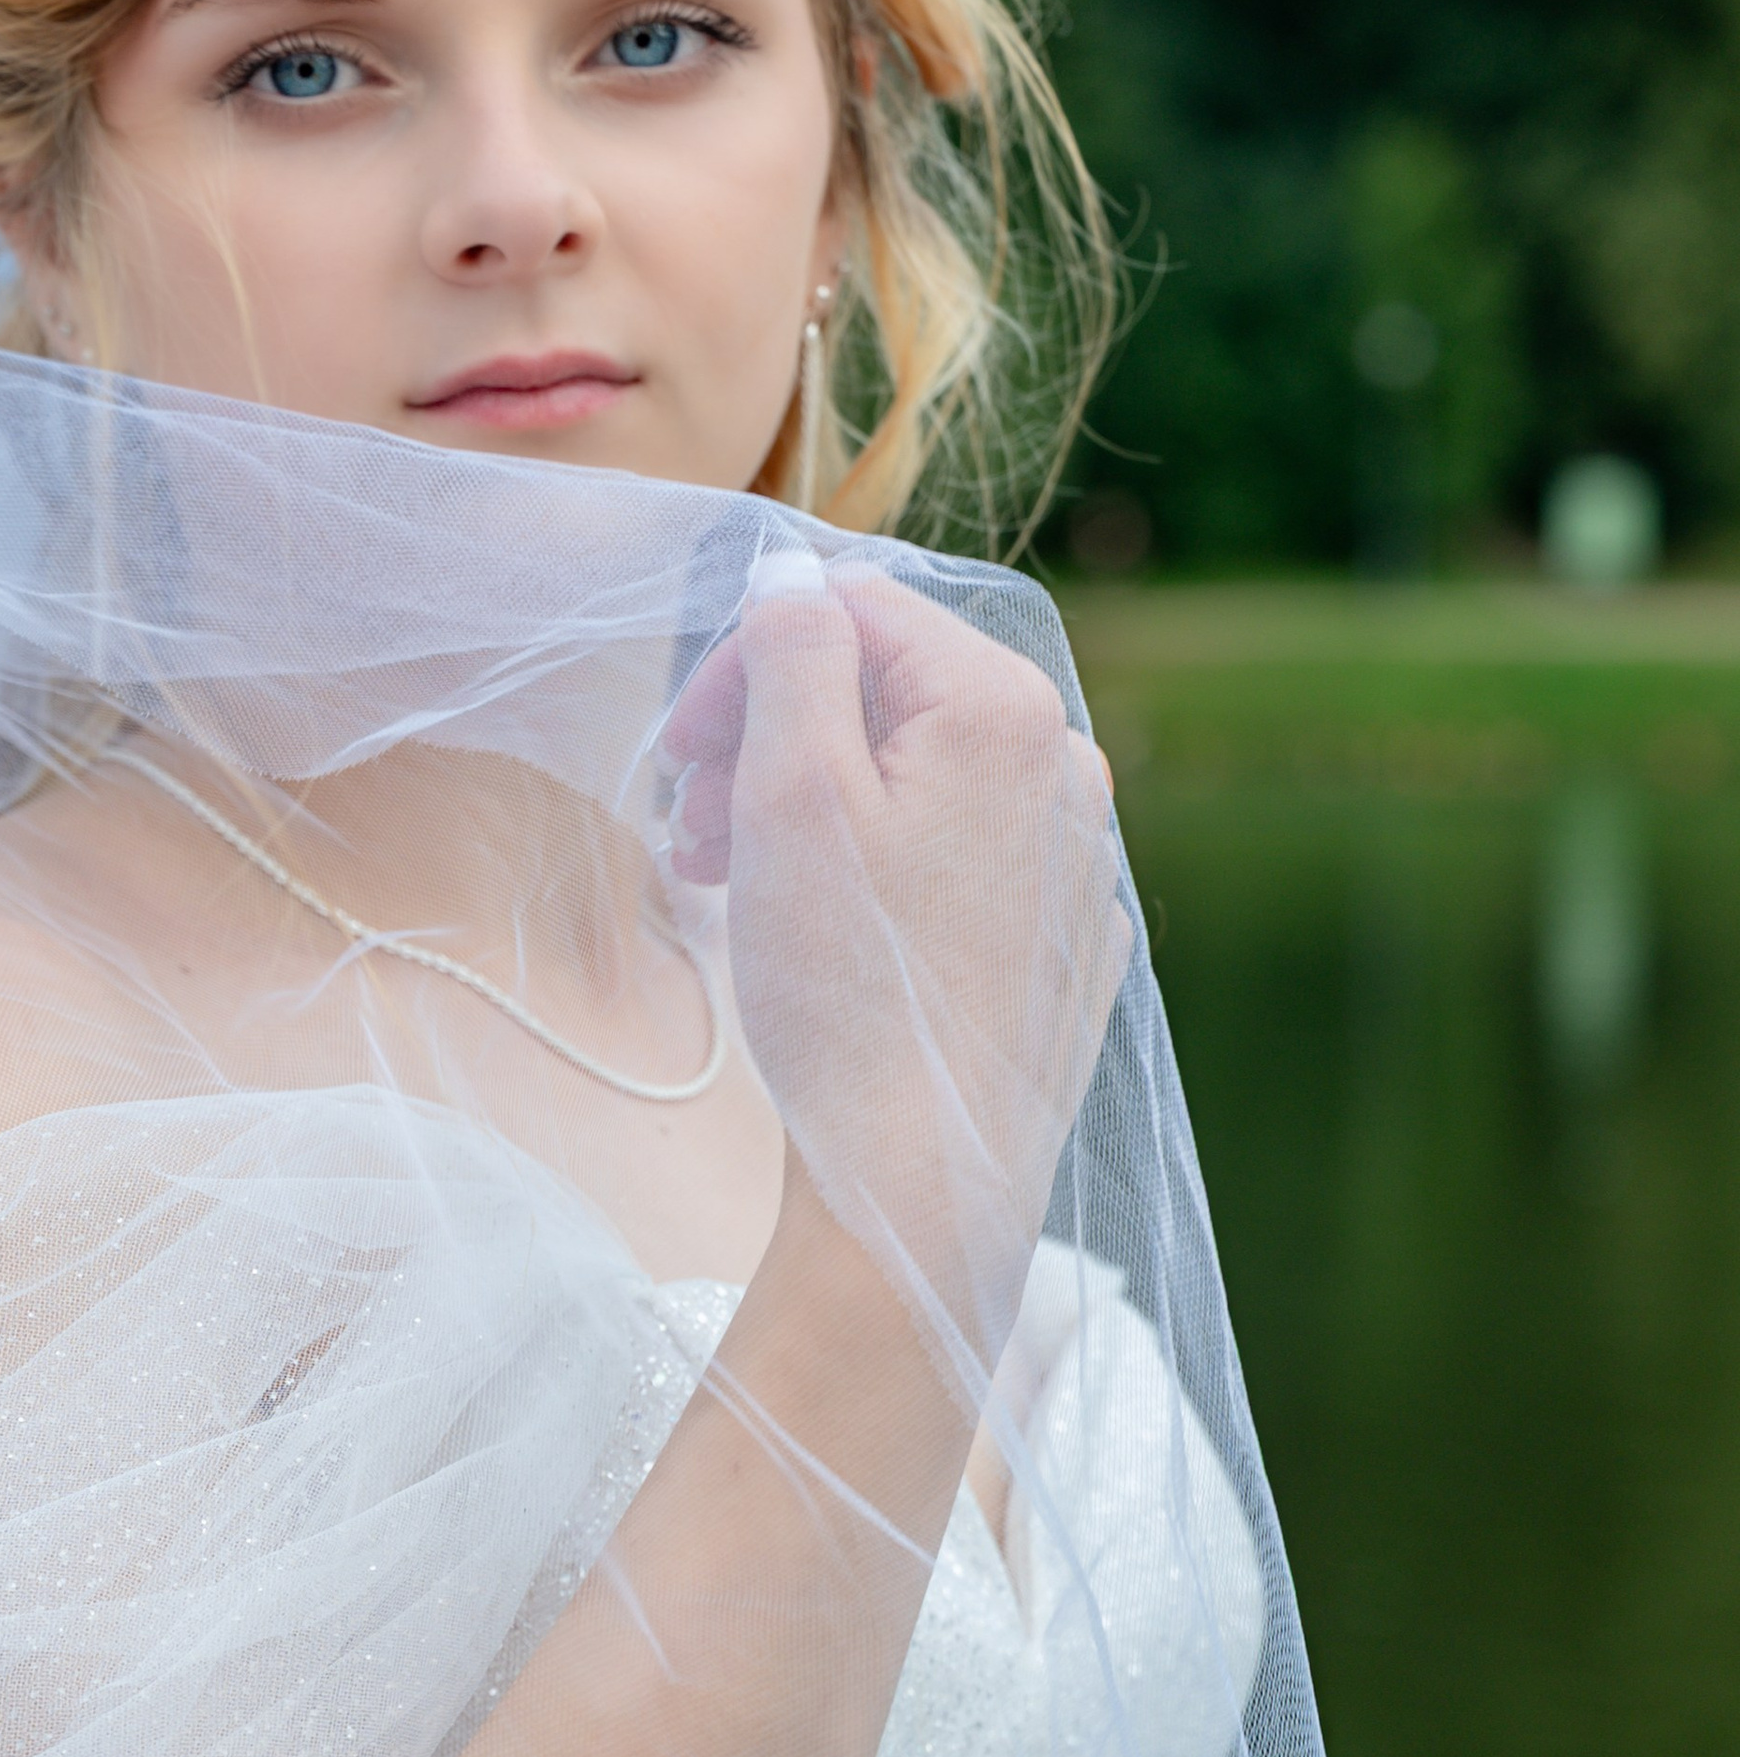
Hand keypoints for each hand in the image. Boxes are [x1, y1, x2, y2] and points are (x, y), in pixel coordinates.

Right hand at [662, 555, 1129, 1360]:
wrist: (921, 1180)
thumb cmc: (848, 994)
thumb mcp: (789, 794)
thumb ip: (791, 655)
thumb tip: (793, 575)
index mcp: (1002, 710)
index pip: (850, 609)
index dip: (742, 666)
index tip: (678, 749)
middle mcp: (1065, 768)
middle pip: (886, 693)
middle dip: (770, 739)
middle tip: (691, 828)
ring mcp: (1079, 859)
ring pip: (918, 778)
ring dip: (810, 805)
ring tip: (733, 882)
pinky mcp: (1068, 940)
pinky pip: (958, 858)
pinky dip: (877, 868)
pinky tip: (821, 934)